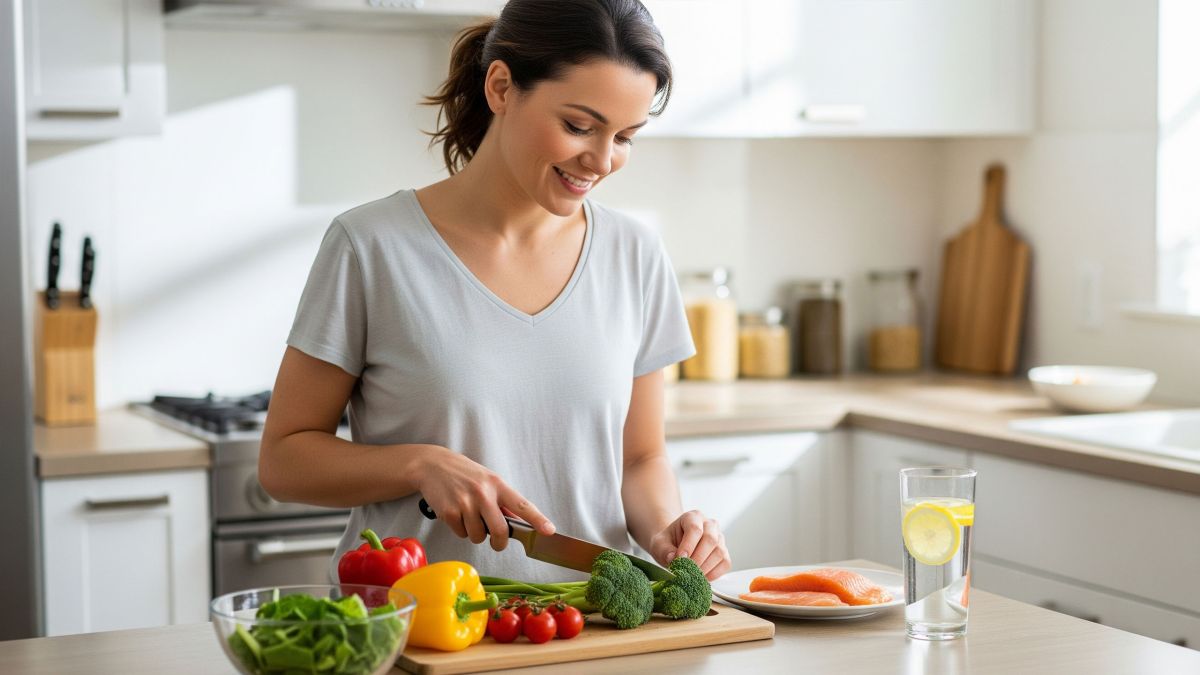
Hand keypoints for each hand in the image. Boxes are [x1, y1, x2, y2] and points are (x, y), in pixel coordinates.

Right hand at [416, 446, 554, 550]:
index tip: (549, 531)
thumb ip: (502, 501)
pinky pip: (461, 534)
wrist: (432, 465)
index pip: (522, 505)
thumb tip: (518, 523)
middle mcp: (483, 493)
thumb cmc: (464, 474)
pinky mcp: (449, 511)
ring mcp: (465, 502)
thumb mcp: (487, 480)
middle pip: (500, 530)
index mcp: (497, 485)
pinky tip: (456, 515)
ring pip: (478, 536)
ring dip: (476, 534)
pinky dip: (460, 530)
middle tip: (497, 543)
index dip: (537, 520)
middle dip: (500, 543)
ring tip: (469, 518)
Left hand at [647, 510, 730, 580]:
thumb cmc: (668, 543)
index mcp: (693, 517)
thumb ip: (663, 550)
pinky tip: (700, 577)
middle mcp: (710, 525)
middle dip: (697, 558)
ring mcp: (720, 538)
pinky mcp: (724, 553)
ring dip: (705, 567)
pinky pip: (725, 563)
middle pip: (710, 540)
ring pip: (719, 552)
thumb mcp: (659, 544)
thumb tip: (673, 559)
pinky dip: (713, 574)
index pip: (695, 529)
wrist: (675, 547)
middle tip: (686, 571)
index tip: (679, 559)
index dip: (688, 546)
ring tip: (691, 575)